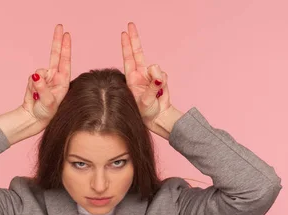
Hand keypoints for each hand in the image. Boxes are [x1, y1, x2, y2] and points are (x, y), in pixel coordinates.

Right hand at [21, 24, 71, 127]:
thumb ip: (42, 88)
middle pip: (56, 55)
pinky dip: (31, 86)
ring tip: (38, 96)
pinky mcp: (35, 81)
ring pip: (39, 71)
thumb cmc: (46, 114)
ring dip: (37, 83)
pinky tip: (34, 95)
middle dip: (57, 41)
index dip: (65, 47)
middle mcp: (55, 78)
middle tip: (59, 26)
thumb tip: (36, 75)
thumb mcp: (47, 103)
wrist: (33, 119)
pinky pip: (31, 77)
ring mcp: (45, 79)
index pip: (65, 61)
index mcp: (63, 82)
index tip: (67, 34)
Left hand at [121, 22, 174, 137]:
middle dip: (134, 39)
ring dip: (158, 78)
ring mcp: (150, 76)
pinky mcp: (160, 79)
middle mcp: (140, 75)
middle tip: (130, 24)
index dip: (126, 45)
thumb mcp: (146, 102)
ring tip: (156, 92)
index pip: (128, 58)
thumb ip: (152, 86)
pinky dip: (163, 82)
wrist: (158, 118)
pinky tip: (160, 92)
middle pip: (137, 53)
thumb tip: (156, 71)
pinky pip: (163, 75)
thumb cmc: (146, 112)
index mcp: (132, 79)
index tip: (124, 33)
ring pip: (156, 68)